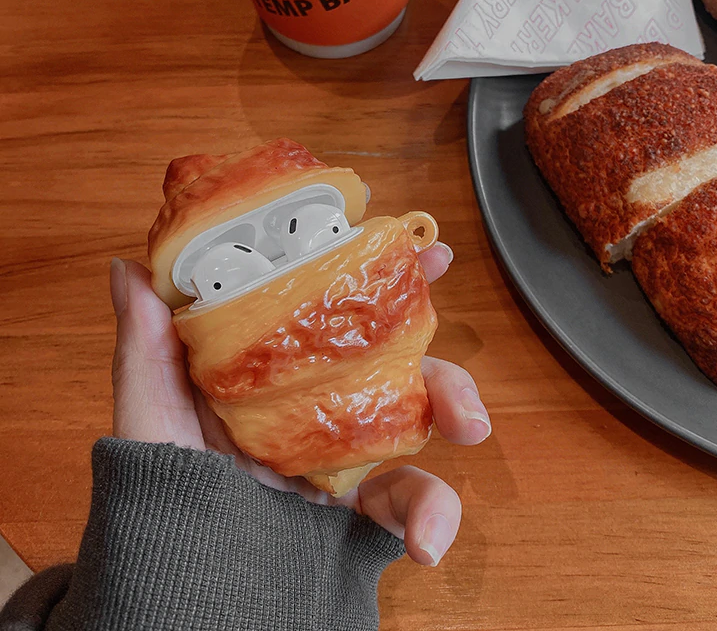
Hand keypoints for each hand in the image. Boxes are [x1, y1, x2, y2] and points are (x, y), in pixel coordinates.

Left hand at [110, 243, 490, 566]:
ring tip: (470, 423)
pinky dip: (432, 516)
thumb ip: (146, 351)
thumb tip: (128, 269)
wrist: (187, 603)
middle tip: (451, 303)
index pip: (326, 310)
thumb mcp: (150, 420)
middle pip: (387, 352)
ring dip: (455, 405)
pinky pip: (411, 505)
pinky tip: (428, 538)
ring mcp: (345, 459)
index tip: (406, 240)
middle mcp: (315, 408)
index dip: (368, 271)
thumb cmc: (161, 505)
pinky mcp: (363, 514)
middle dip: (423, 310)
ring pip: (417, 415)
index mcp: (271, 375)